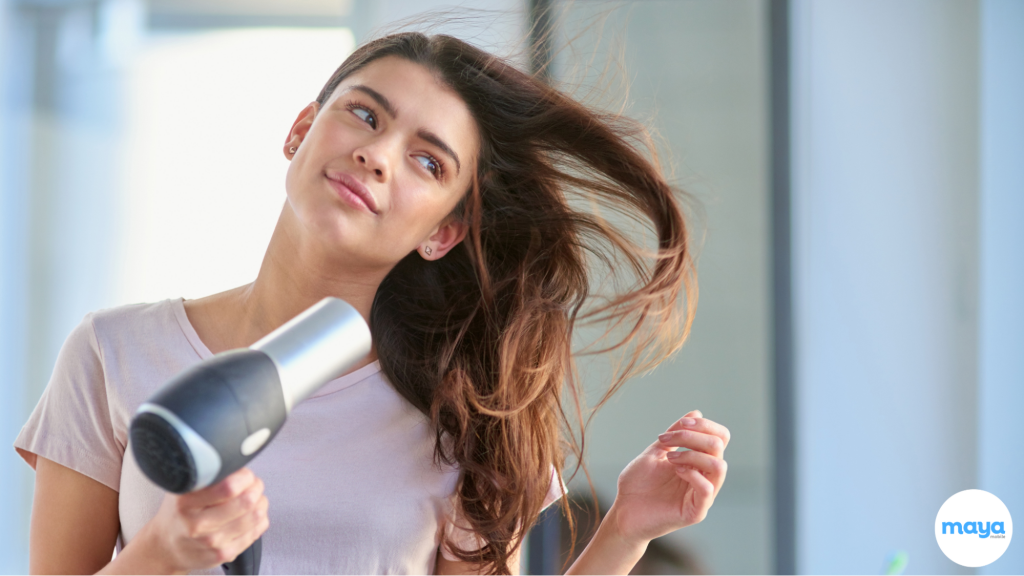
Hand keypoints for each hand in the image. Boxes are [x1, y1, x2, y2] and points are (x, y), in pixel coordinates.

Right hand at [137, 468, 269, 572]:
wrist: (166, 547)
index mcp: (185, 502)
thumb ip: (206, 474)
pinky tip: (250, 515)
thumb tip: (237, 459)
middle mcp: (197, 524)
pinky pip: (257, 530)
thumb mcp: (183, 488)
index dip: (245, 476)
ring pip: (255, 515)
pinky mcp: (223, 554)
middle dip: (256, 487)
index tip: (244, 474)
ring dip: (260, 502)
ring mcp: (211, 542)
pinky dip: (260, 519)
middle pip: (246, 500)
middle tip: (252, 484)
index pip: (229, 486)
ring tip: (253, 498)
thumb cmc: (179, 512)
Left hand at [606, 410, 728, 545]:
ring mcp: (702, 495)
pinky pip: (707, 490)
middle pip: (718, 446)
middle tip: (667, 439)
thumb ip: (676, 433)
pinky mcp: (695, 512)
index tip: (681, 423)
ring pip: (719, 467)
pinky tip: (674, 470)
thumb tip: (697, 413)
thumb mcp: (656, 451)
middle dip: (692, 436)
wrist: (623, 510)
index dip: (705, 426)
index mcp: (698, 462)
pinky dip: (692, 474)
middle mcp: (704, 476)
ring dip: (693, 454)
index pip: (719, 438)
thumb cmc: (637, 483)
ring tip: (670, 458)